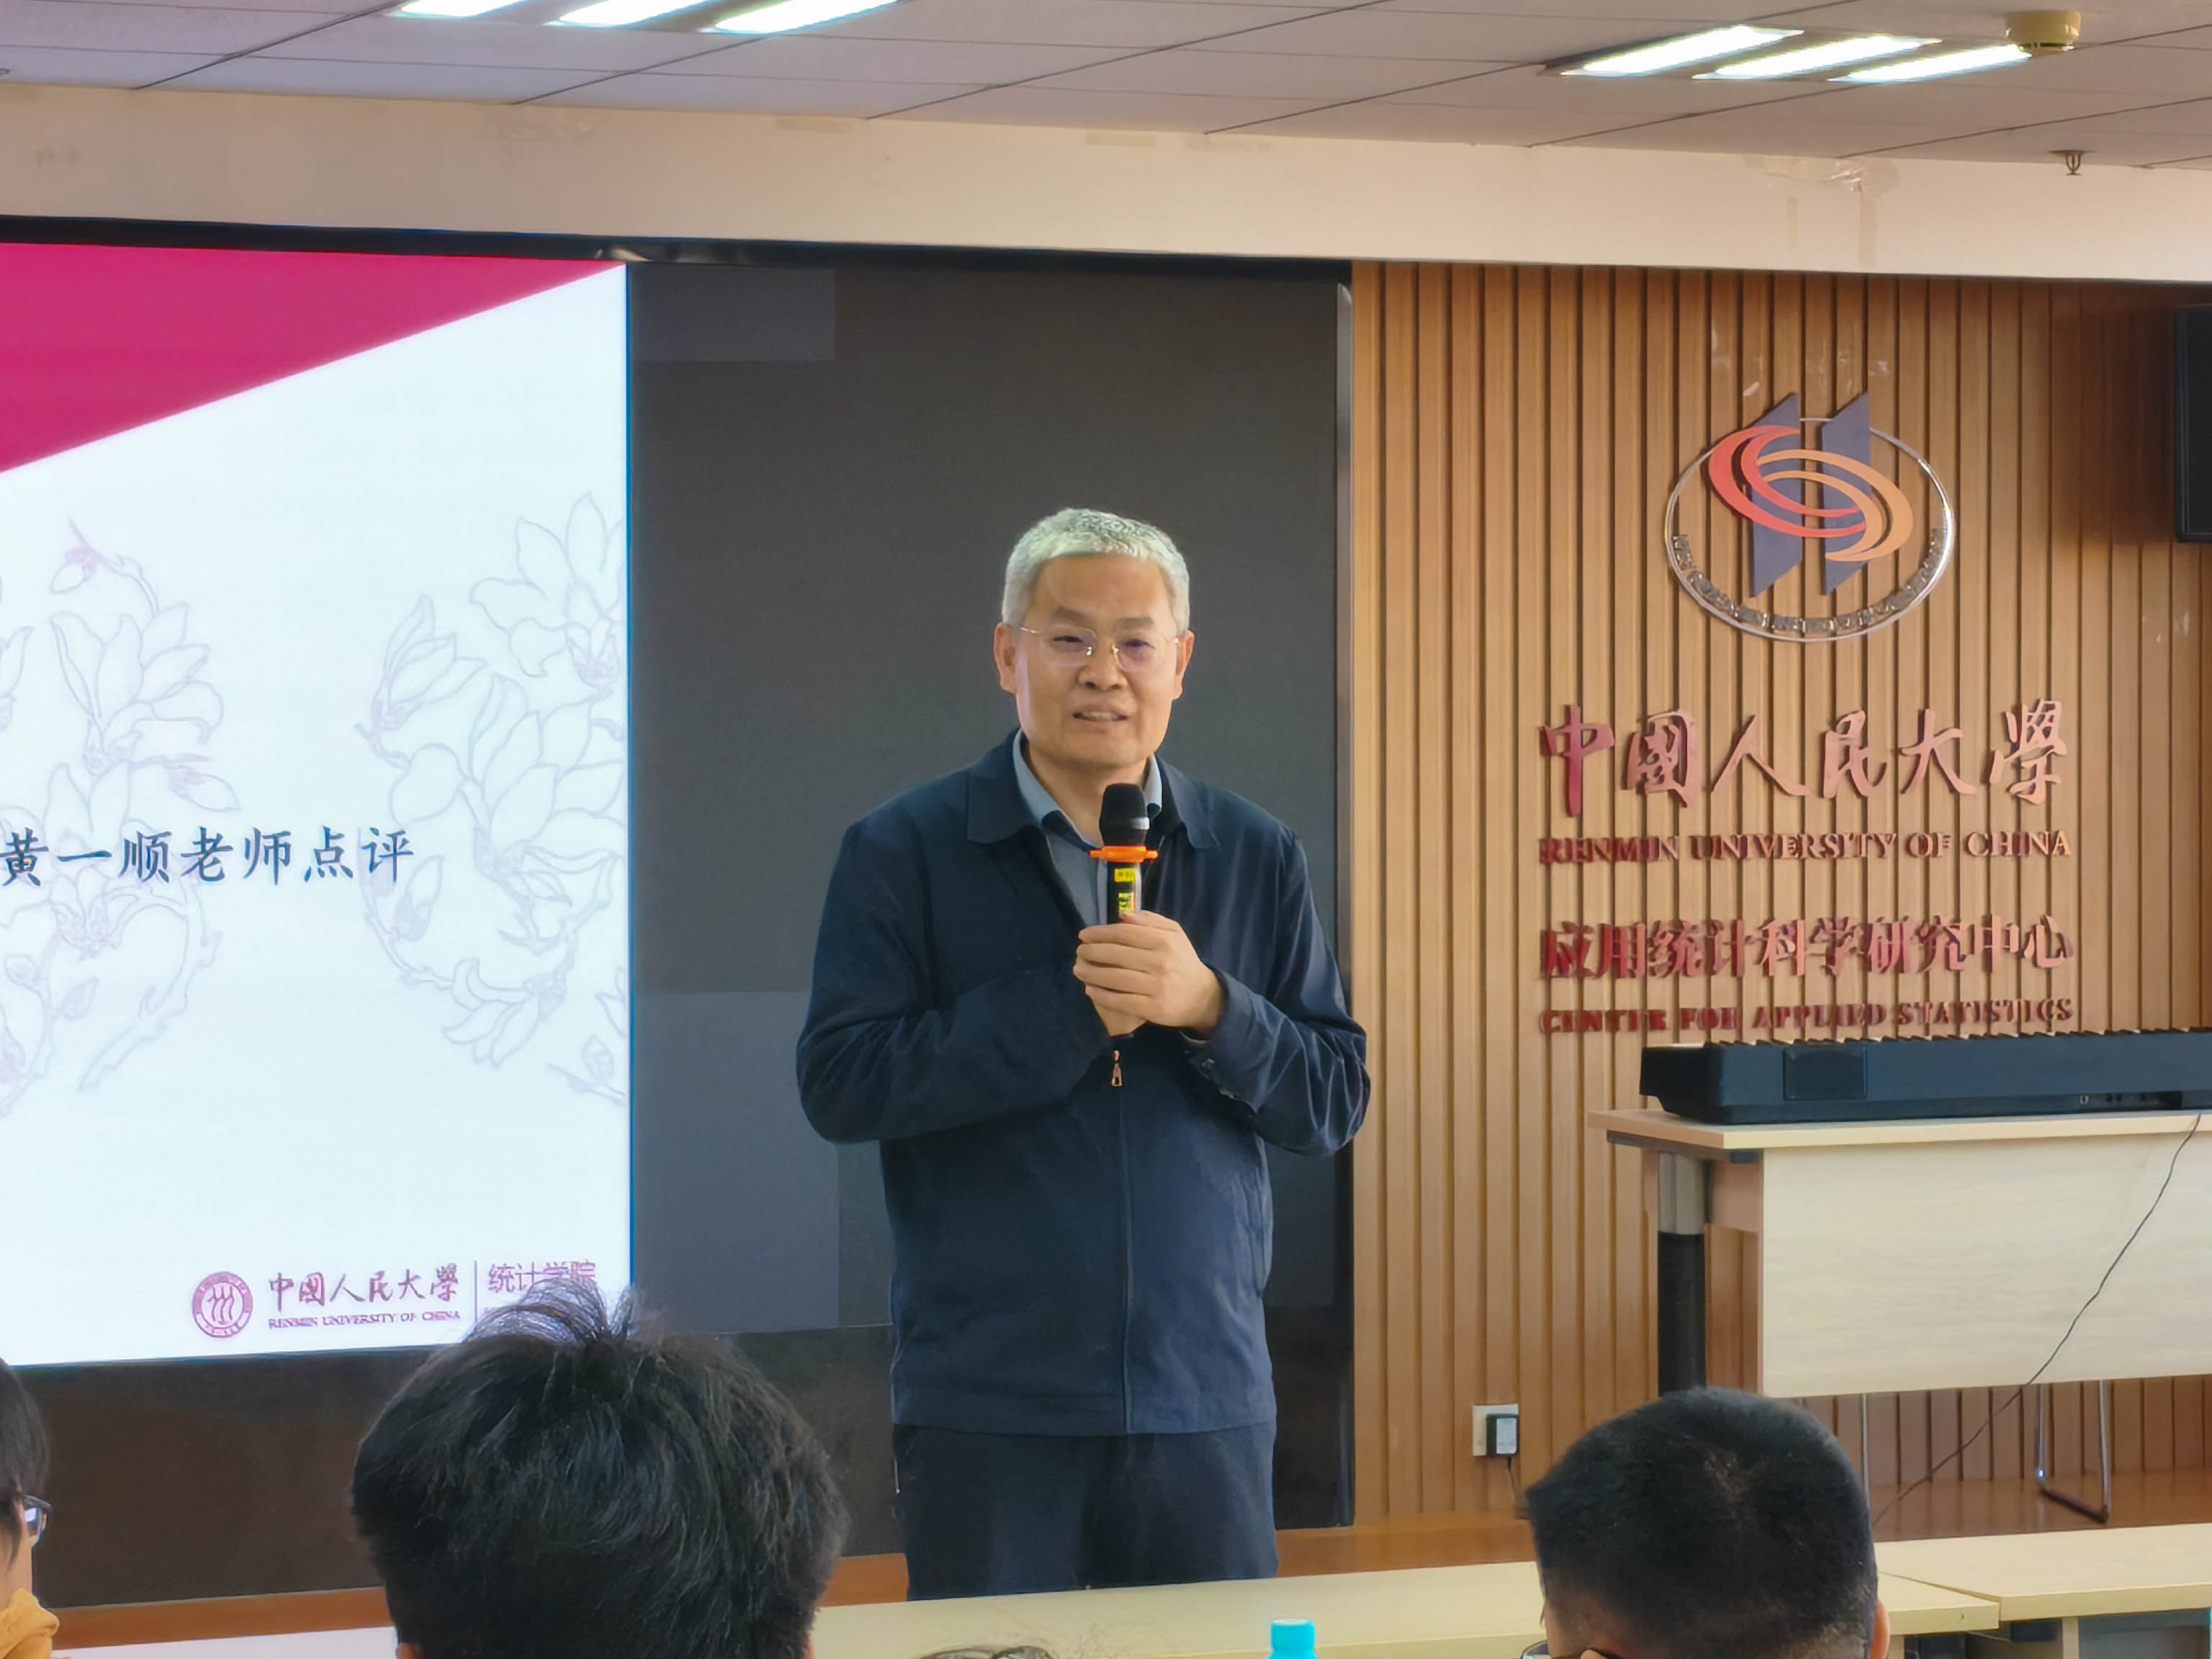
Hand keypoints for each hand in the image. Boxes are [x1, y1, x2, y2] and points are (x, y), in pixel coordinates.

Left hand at [1074, 911, 1226, 1036]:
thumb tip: (1123, 915)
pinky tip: (1089, 990)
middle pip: (1116, 955)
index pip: (1125, 934)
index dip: (1100, 933)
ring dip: (1091, 973)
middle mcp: (1160, 962)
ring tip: (1078, 970)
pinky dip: (1102, 995)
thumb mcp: (1174, 934)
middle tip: (1078, 952)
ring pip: (1115, 978)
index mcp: (1164, 941)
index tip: (1084, 935)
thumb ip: (1150, 921)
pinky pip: (1121, 1001)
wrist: (1202, 997)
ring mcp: (1156, 987)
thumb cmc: (1182, 961)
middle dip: (1091, 952)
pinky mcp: (1152, 1008)